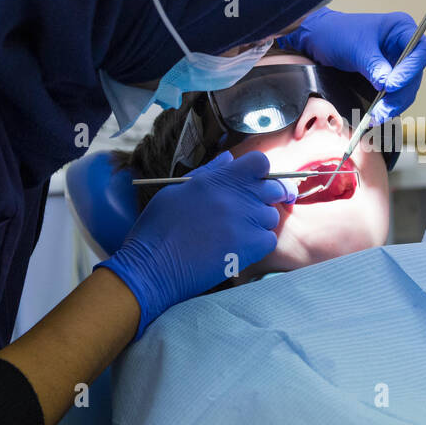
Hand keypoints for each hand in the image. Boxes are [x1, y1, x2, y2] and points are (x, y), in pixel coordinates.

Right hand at [95, 150, 293, 340]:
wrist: (152, 266)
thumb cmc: (159, 227)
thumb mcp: (177, 189)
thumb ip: (209, 171)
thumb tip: (229, 158)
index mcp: (219, 179)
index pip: (260, 162)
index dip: (257, 172)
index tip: (250, 182)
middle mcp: (237, 196)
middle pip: (272, 189)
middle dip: (263, 197)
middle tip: (244, 210)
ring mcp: (246, 222)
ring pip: (271, 216)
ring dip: (258, 222)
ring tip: (234, 231)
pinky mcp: (250, 247)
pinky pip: (269, 239)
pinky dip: (258, 243)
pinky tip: (238, 247)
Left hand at [275, 7, 425, 122]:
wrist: (319, 40)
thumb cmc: (338, 33)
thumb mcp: (356, 48)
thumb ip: (374, 66)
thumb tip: (387, 86)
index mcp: (401, 29)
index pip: (421, 51)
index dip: (411, 70)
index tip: (391, 85)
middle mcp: (404, 47)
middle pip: (415, 75)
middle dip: (400, 94)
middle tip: (383, 108)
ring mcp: (397, 63)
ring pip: (406, 89)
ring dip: (394, 105)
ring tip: (377, 116)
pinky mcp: (387, 78)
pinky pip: (394, 95)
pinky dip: (387, 106)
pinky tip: (376, 114)